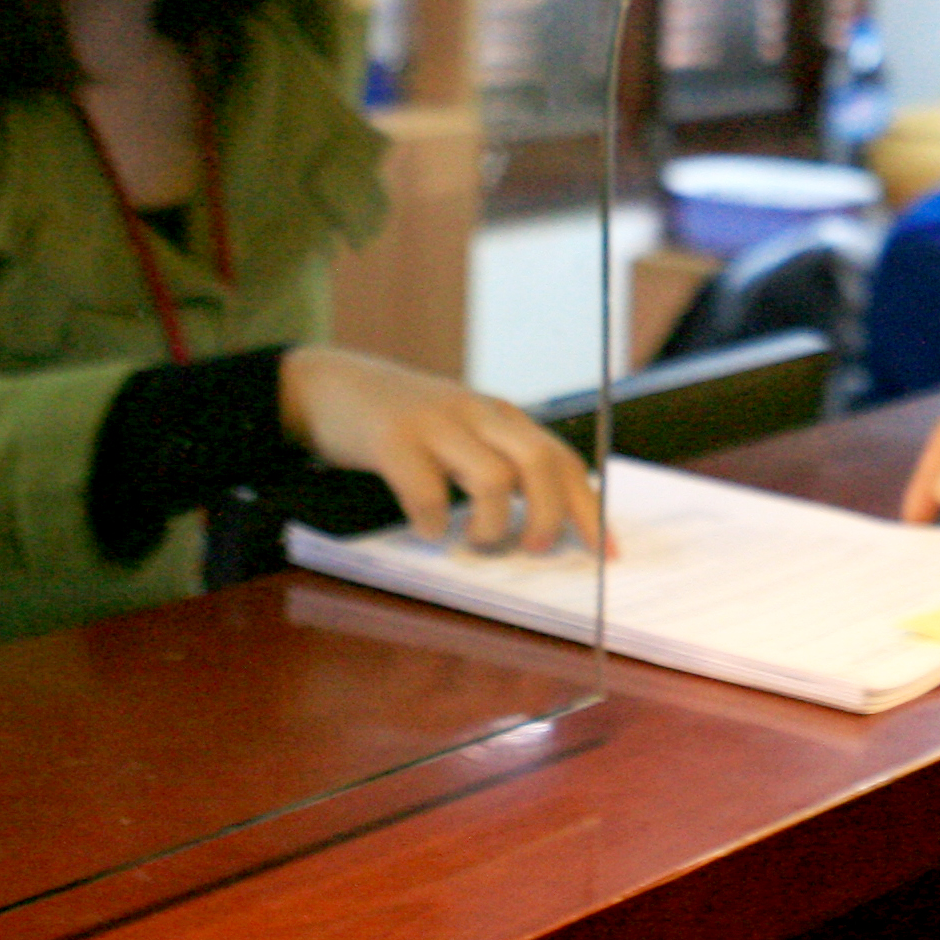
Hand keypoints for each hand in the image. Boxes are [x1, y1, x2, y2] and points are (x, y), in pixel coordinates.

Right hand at [280, 346, 604, 554]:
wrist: (331, 385)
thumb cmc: (406, 423)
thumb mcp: (462, 432)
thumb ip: (501, 462)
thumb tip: (548, 525)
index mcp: (501, 417)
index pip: (563, 460)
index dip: (590, 508)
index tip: (608, 554)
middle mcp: (477, 413)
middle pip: (541, 463)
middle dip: (549, 517)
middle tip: (533, 549)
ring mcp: (435, 423)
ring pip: (493, 478)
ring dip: (491, 526)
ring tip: (473, 540)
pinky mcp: (392, 439)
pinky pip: (426, 489)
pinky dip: (434, 522)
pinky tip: (429, 530)